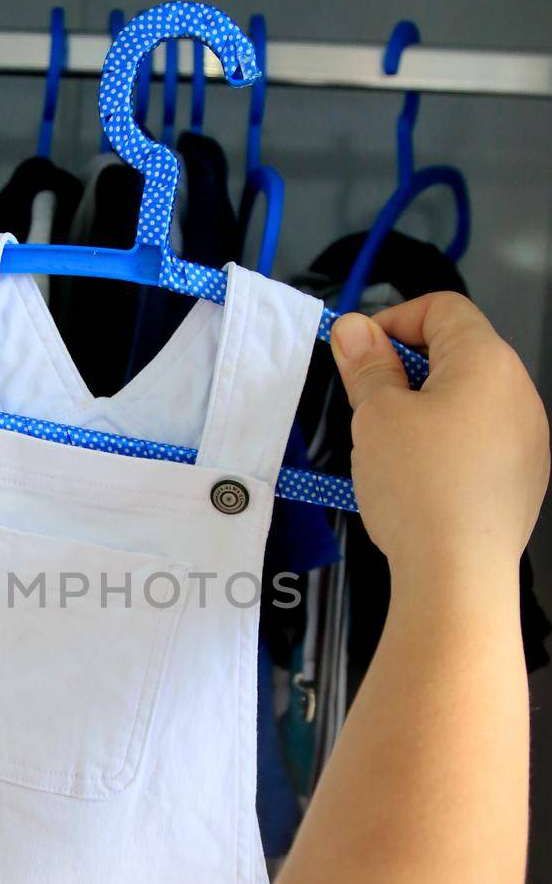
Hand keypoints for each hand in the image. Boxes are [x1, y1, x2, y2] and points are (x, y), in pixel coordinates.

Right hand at [331, 295, 548, 583]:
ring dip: (427, 410)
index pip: (443, 308)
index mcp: (487, 361)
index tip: (359, 351)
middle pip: (459, 354)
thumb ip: (367, 366)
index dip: (394, 320)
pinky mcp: (524, 477)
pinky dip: (448, 446)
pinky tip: (421, 481)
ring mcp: (528, 438)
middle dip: (407, 369)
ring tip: (391, 449)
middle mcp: (519, 392)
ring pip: (470, 401)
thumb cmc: (421, 490)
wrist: (458, 575)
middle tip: (367, 403)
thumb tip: (355, 330)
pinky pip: (482, 442)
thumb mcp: (376, 417)